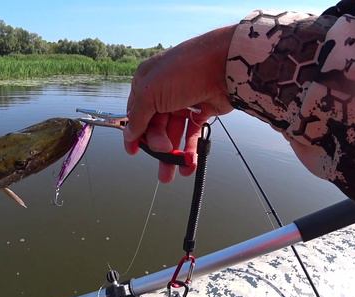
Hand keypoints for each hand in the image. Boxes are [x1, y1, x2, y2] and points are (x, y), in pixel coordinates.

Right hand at [124, 25, 235, 181]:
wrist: (225, 64)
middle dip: (158, 146)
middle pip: (155, 127)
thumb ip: (138, 116)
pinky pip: (192, 134)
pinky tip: (189, 165)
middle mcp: (163, 92)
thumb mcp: (151, 92)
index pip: (135, 114)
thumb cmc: (185, 71)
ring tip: (174, 173)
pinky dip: (189, 150)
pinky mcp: (201, 110)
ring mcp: (183, 101)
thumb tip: (129, 134)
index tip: (134, 152)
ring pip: (174, 133)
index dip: (135, 134)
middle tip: (164, 156)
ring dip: (173, 155)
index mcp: (147, 84)